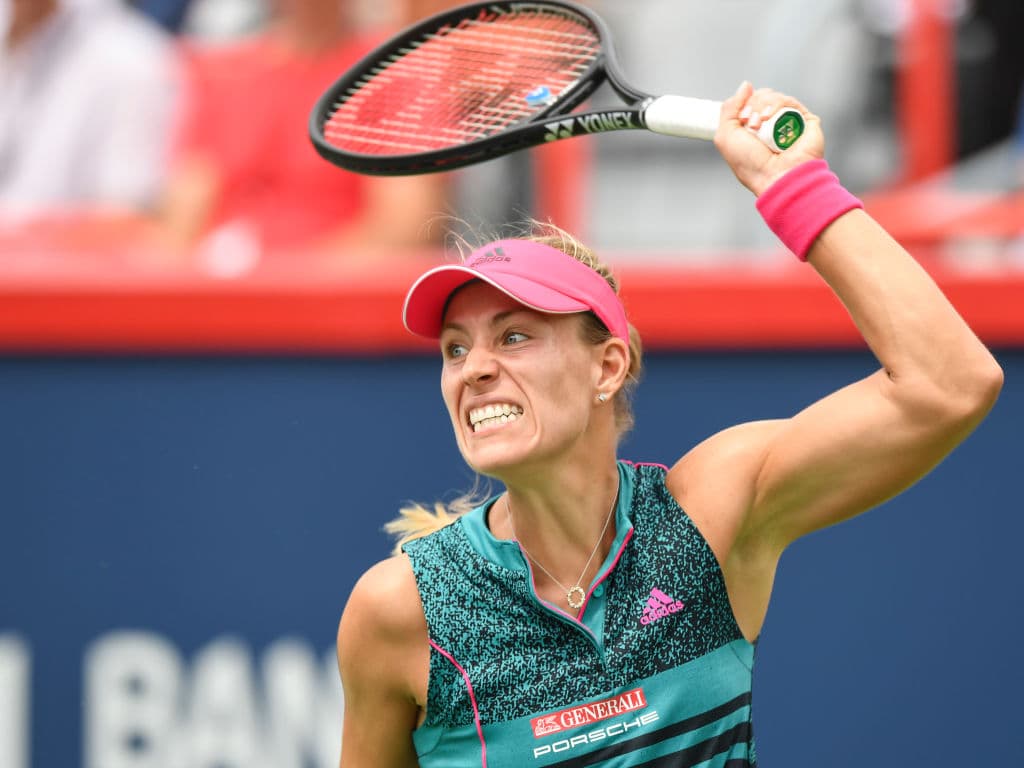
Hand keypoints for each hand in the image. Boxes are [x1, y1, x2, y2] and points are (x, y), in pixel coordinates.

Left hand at [714, 82, 823, 196]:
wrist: (775, 177)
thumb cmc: (750, 165)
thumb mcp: (725, 137)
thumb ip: (729, 108)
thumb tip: (746, 85)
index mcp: (754, 130)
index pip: (748, 102)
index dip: (742, 104)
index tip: (740, 118)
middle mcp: (772, 125)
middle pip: (761, 96)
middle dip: (751, 105)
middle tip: (750, 124)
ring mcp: (789, 122)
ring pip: (773, 97)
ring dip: (761, 106)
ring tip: (758, 124)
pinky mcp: (806, 120)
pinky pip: (789, 101)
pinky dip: (775, 104)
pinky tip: (768, 118)